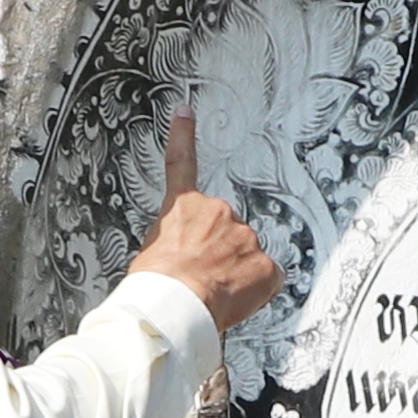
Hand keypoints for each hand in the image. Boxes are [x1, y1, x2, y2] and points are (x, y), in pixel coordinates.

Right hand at [130, 114, 286, 330]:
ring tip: (212, 292)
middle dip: (219, 250)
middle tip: (200, 277)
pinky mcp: (265, 263)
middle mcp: (218, 212)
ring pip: (247, 255)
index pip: (181, 163)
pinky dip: (255, 291)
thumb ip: (175, 242)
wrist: (174, 304)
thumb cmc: (156, 285)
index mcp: (183, 208)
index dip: (183, 136)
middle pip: (227, 229)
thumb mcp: (151, 253)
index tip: (185, 112)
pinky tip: (234, 300)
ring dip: (235, 272)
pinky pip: (266, 279)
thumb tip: (185, 258)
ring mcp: (245, 236)